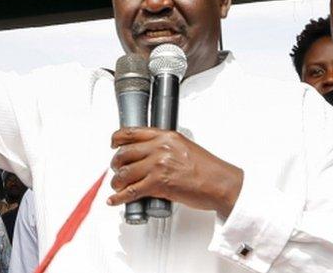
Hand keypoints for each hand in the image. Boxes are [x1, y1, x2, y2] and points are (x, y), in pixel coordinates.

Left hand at [108, 127, 243, 217]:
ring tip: (117, 186)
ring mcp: (157, 166)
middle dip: (115, 164)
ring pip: (124, 173)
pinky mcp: (158, 184)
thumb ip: (166, 147)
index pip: (132, 133)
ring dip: (116, 182)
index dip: (117, 138)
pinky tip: (115, 200)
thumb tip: (150, 153)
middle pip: (124, 153)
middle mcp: (159, 148)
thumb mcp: (184, 146)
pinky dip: (119, 197)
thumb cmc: (207, 169)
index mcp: (165, 137)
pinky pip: (131, 191)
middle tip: (116, 169)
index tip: (113, 143)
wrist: (220, 184)